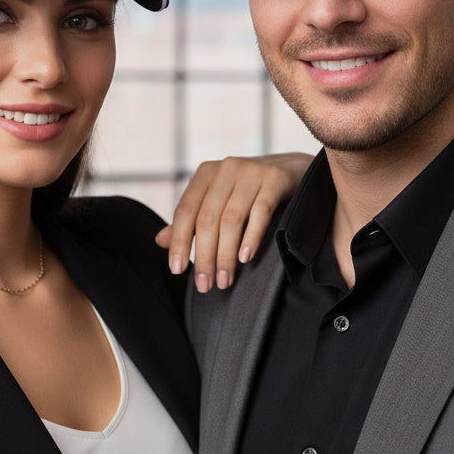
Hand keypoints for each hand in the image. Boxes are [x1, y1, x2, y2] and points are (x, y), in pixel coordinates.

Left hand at [156, 153, 311, 292]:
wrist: (293, 169)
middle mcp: (226, 168)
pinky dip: (251, 237)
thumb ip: (192, 220)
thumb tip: (160, 241)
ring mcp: (252, 172)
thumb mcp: (219, 200)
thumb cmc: (249, 191)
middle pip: (208, 219)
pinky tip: (245, 258)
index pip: (185, 210)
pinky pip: (260, 212)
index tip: (178, 270)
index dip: (179, 242)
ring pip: (231, 219)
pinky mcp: (275, 179)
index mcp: (206, 173)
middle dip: (204, 256)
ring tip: (224, 279)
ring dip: (226, 255)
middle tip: (206, 285)